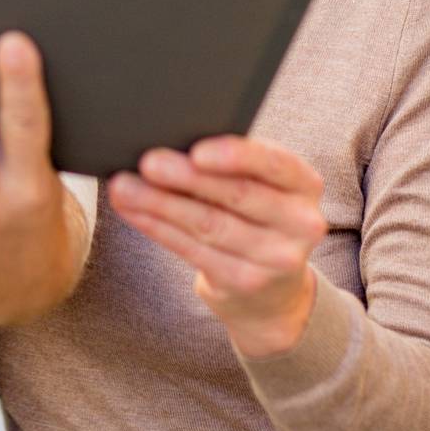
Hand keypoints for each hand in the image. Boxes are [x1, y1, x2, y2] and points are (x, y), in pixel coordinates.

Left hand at [107, 135, 326, 357]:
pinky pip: (193, 250)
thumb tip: (171, 139)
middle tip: (147, 161)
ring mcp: (275, 259)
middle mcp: (300, 223)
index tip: (197, 150)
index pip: (275, 164)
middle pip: (236, 195)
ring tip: (124, 187)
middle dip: (186, 177)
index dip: (236, 156)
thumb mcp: (262, 185)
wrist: (275, 290)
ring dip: (160, 203)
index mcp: (305, 184)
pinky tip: (134, 211)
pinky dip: (158, 227)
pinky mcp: (244, 282)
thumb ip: (233, 164)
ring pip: (209, 225)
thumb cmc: (257, 213)